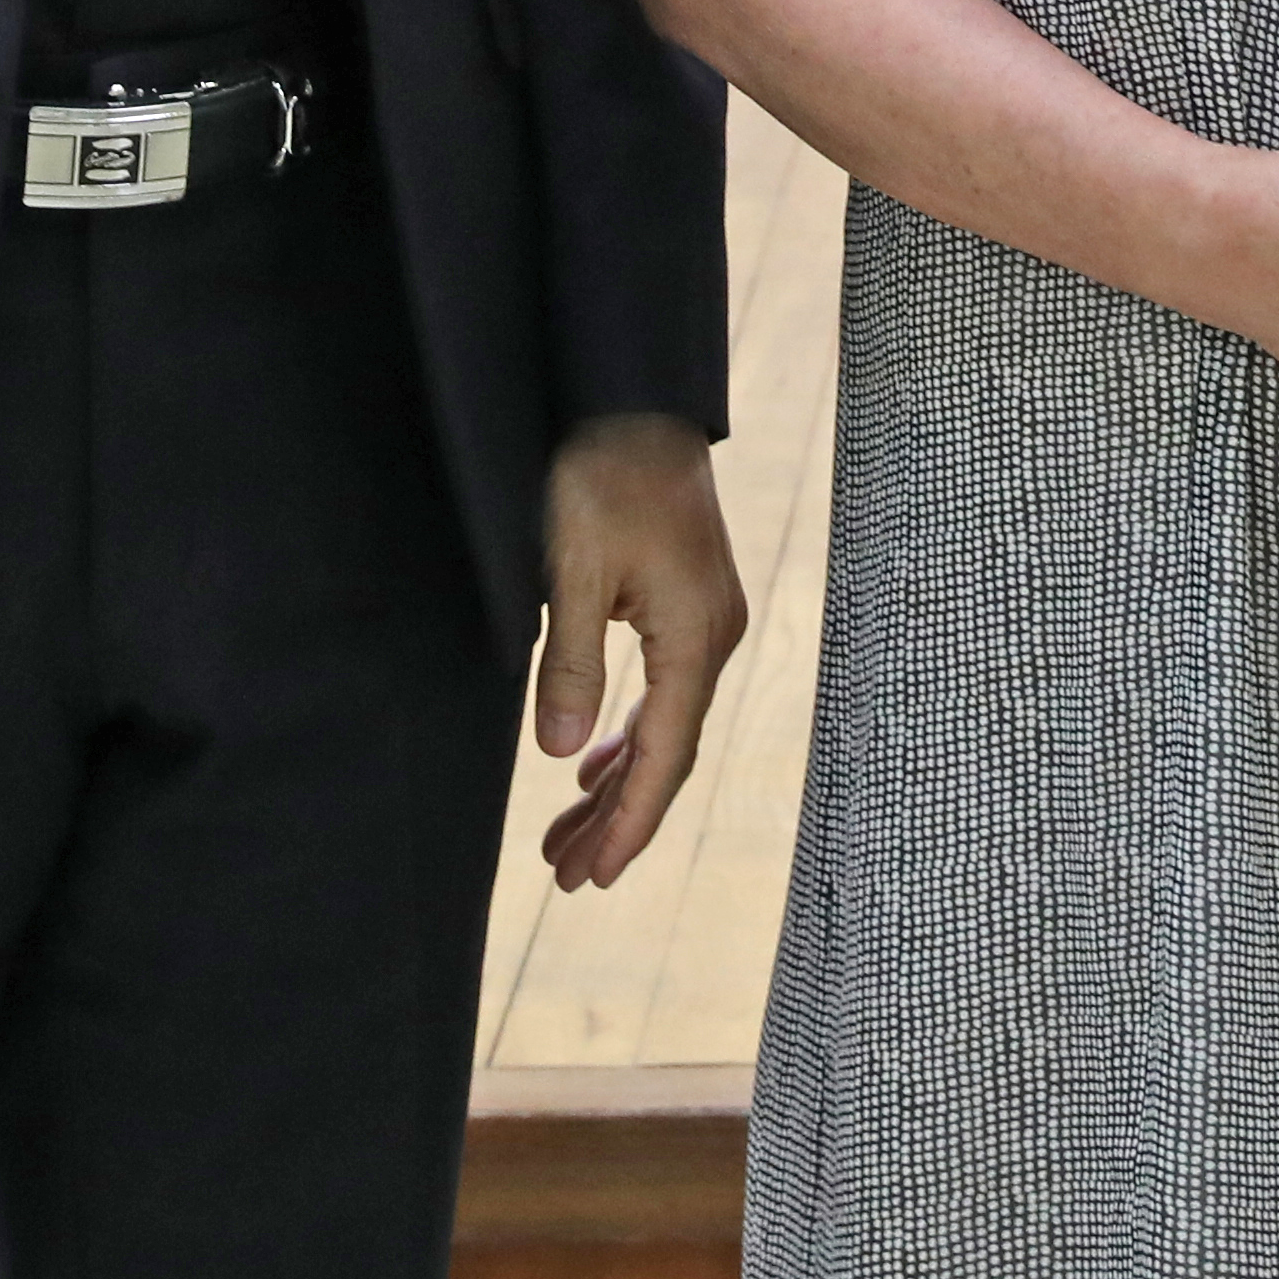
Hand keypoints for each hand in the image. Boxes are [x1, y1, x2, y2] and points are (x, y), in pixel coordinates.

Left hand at [529, 414, 749, 891]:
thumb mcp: (573, 572)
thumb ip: (571, 666)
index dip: (628, 823)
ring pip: (667, 725)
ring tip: (567, 834)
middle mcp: (714, 638)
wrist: (637, 403)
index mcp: (694, 639)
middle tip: (565, 876)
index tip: (591, 876)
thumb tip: (564, 757)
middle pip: (669, 752)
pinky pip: (666, 692)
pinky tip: (598, 760)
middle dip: (618, 818)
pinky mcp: (691, 604)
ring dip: (619, 781)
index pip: (664, 756)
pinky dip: (633, 736)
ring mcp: (707, 621)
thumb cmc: (602, 478)